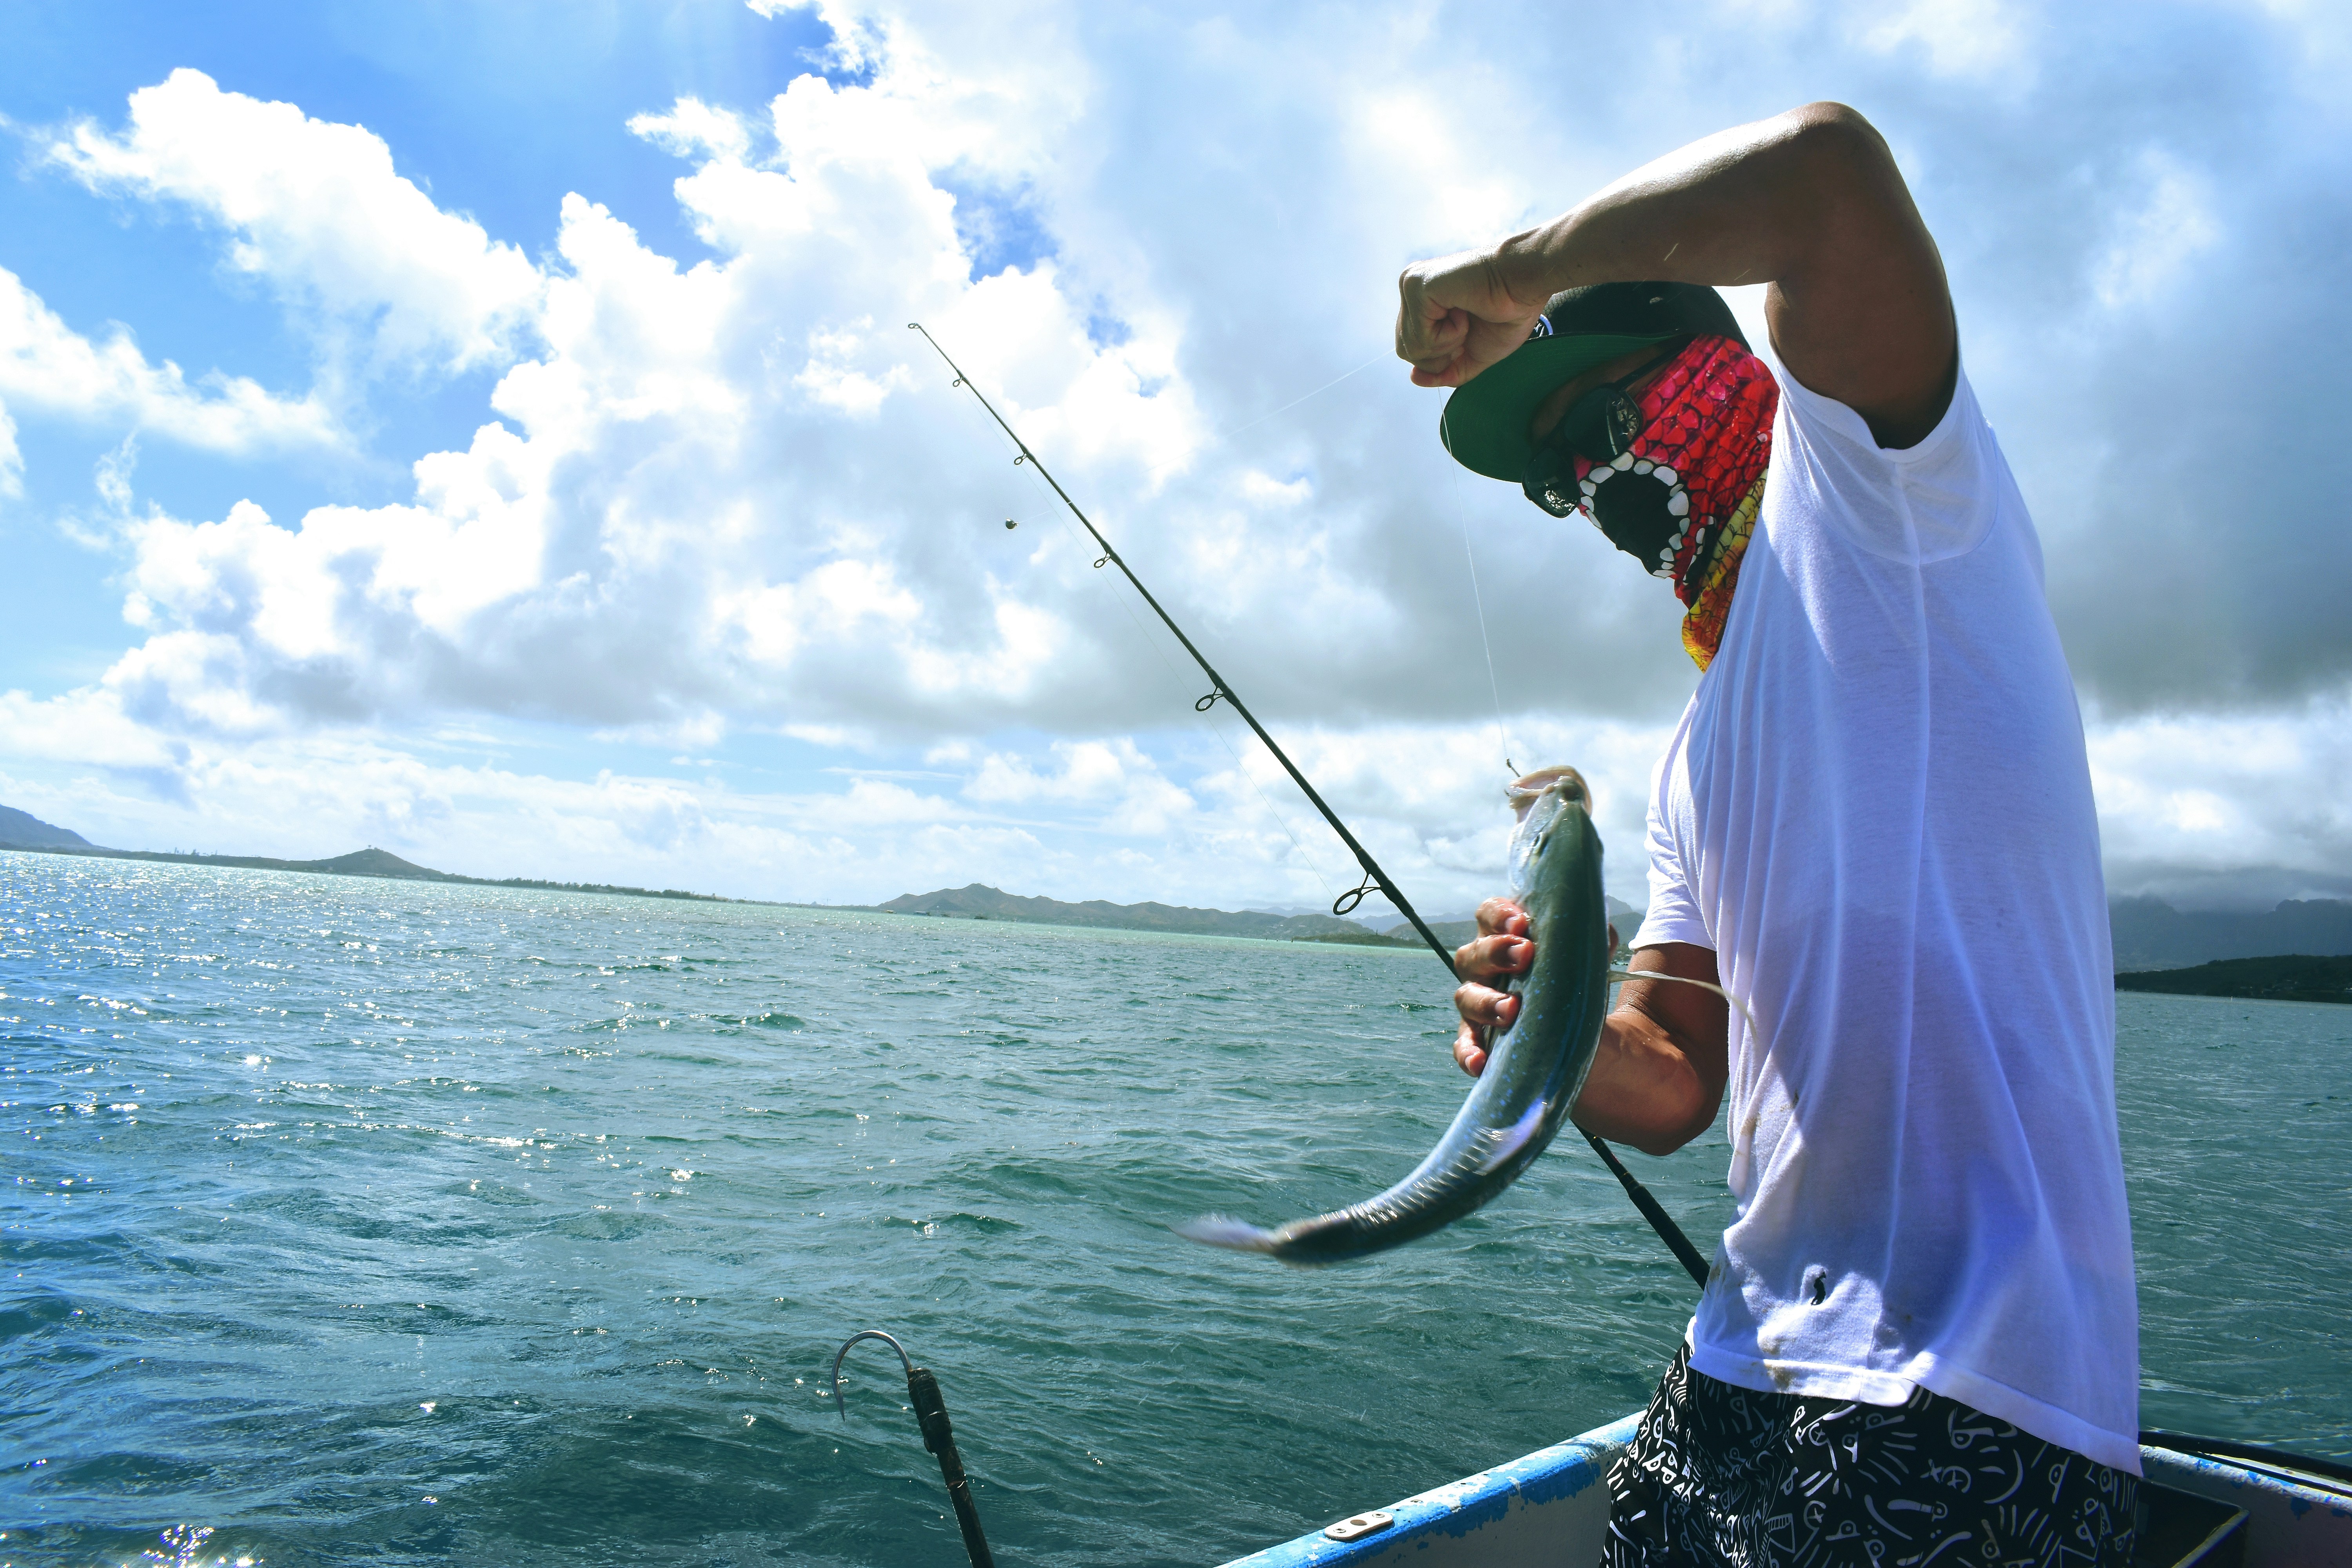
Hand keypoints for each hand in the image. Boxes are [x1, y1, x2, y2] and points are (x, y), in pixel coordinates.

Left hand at [1396, 248, 1542, 388]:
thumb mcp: (1472, 355)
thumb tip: (1414, 378)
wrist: (1525, 283)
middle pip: (1406, 350)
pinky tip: (1464, 309)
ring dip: (1449, 342)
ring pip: (1410, 347)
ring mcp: (1410, 285)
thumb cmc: (1507, 312)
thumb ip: (1444, 371)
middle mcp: (1411, 290)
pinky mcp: (1416, 286)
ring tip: (1467, 315)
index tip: (1469, 330)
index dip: (1443, 355)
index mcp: (1421, 301)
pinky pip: (1420, 337)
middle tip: (1469, 324)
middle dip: (1443, 353)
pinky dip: (1449, 334)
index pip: (1411, 349)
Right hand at [1453, 901, 1619, 1076]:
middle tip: (1525, 955)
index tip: (1522, 922)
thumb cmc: (1574, 988)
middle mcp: (1485, 970)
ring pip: (1466, 998)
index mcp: (1505, 940)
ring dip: (1486, 1001)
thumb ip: (1594, 943)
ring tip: (1511, 1009)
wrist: (1582, 1040)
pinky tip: (1480, 1061)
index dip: (1499, 915)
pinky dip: (1469, 1052)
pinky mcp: (1479, 1043)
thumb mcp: (1589, 964)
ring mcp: (1478, 1007)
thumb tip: (1601, 930)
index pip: (1489, 916)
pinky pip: (1464, 1046)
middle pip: (1472, 954)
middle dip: (1496, 952)